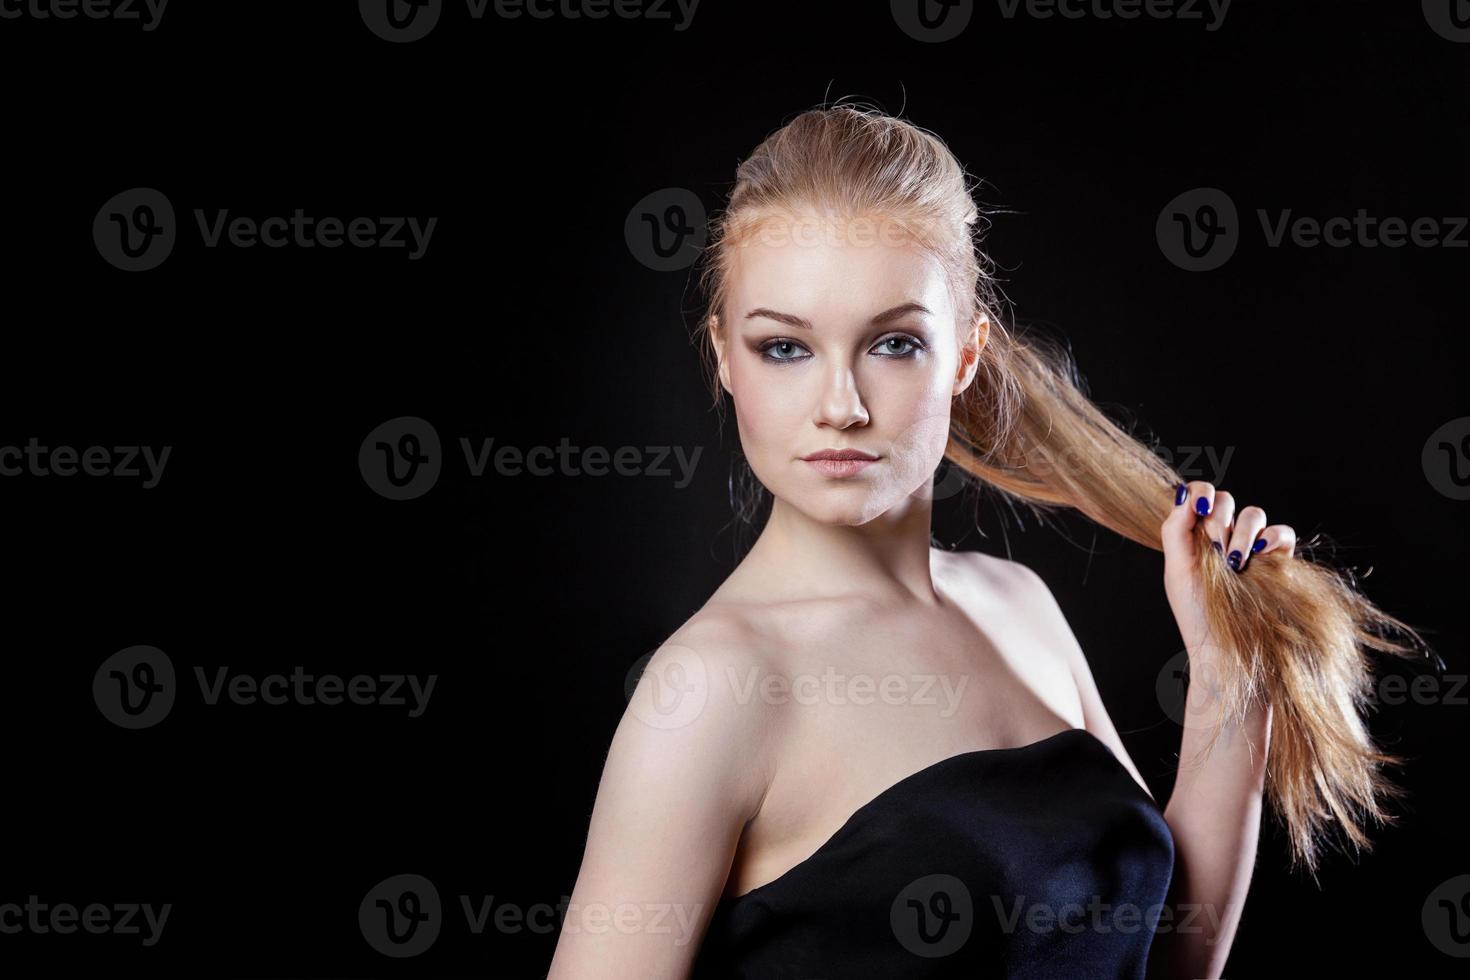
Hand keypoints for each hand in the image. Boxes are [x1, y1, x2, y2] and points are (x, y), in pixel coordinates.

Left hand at [1161, 480, 1297, 653]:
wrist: (1226, 649)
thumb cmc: (1197, 614)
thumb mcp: (1177, 570)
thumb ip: (1176, 529)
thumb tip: (1184, 492)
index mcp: (1196, 537)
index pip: (1200, 496)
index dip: (1202, 493)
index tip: (1200, 509)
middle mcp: (1223, 539)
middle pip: (1226, 500)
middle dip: (1220, 519)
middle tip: (1216, 550)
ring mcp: (1252, 549)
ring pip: (1254, 514)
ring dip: (1242, 534)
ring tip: (1235, 565)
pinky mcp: (1278, 562)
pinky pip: (1282, 534)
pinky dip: (1273, 538)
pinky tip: (1259, 556)